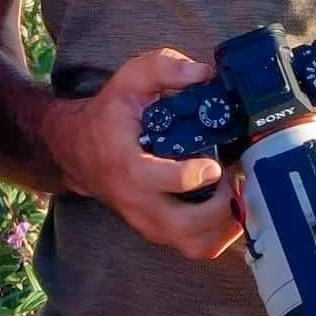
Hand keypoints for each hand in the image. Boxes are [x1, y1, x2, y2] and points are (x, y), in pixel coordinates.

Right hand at [44, 47, 244, 259]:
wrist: (77, 148)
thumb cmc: (109, 114)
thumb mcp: (129, 80)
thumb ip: (164, 68)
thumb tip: (205, 73)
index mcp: (127, 164)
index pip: (161, 181)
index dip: (193, 176)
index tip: (215, 162)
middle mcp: (136, 201)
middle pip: (184, 227)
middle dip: (220, 207)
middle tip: (237, 177)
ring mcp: (147, 222)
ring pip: (194, 244)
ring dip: (225, 225)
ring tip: (238, 191)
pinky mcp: (157, 232)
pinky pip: (195, 247)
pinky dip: (220, 234)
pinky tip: (231, 205)